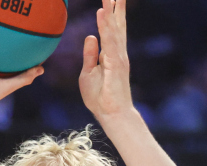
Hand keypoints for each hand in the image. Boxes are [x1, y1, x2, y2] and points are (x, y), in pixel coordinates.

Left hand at [79, 0, 133, 119]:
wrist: (111, 114)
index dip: (111, 13)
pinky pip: (109, 41)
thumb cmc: (100, 97)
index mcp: (111, 54)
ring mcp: (118, 57)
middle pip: (116, 24)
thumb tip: (90, 37)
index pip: (111, 29)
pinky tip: (102, 14)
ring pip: (113, 29)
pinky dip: (105, 27)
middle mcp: (117, 52)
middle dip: (116, 7)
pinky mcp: (115, 64)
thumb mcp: (88, 72)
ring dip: (111, 11)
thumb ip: (90, 54)